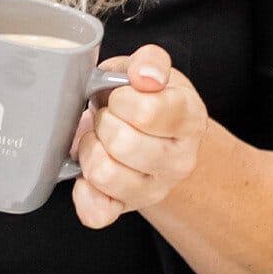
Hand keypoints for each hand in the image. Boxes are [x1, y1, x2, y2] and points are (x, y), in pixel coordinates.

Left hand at [67, 42, 206, 229]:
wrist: (152, 135)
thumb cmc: (147, 99)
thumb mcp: (149, 71)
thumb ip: (150, 61)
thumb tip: (145, 76)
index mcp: (188, 120)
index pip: (147, 112)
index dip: (121, 99)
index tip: (121, 96)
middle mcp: (178, 161)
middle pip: (121, 143)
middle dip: (103, 122)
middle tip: (109, 117)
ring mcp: (153, 189)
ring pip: (103, 173)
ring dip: (90, 149)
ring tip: (99, 139)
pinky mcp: (126, 208)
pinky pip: (97, 211)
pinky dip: (84, 192)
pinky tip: (87, 172)